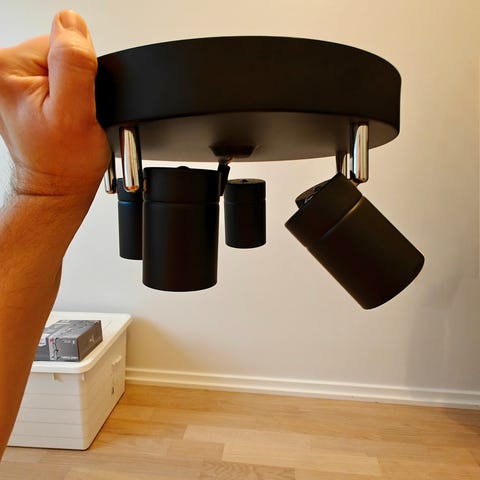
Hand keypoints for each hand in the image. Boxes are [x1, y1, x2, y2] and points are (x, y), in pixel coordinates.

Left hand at [0, 10, 110, 198]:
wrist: (58, 186)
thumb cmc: (64, 162)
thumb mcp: (76, 113)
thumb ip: (73, 63)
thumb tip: (72, 23)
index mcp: (7, 69)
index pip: (59, 41)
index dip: (81, 72)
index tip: (78, 100)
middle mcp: (3, 72)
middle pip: (59, 52)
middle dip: (77, 83)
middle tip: (74, 114)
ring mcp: (13, 82)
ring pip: (62, 68)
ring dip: (74, 92)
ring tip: (69, 119)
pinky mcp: (24, 92)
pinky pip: (58, 80)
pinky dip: (69, 98)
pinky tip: (64, 117)